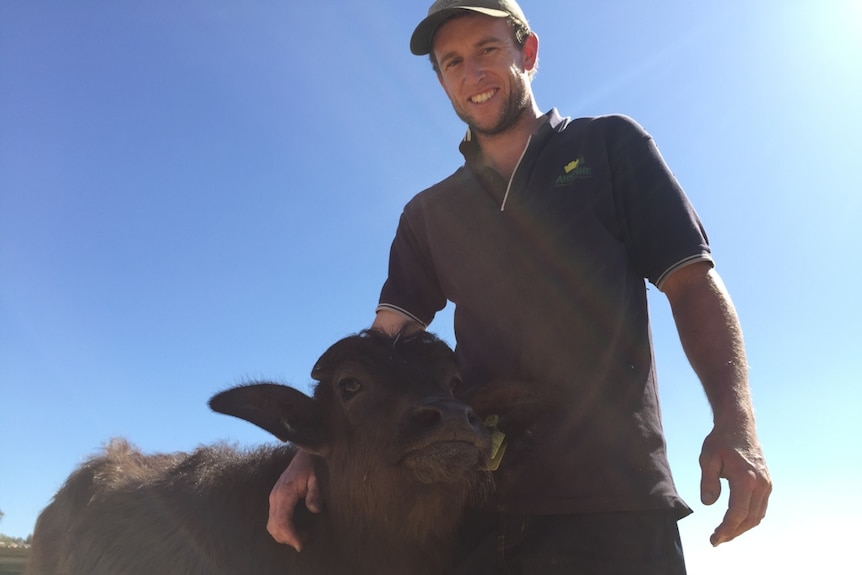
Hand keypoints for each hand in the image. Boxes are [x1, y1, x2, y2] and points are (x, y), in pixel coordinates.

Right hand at [268, 450, 321, 550]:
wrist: (303, 455)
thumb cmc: (311, 467)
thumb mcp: (316, 478)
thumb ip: (315, 494)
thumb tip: (314, 510)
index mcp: (285, 493)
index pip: (282, 521)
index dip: (290, 536)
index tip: (300, 545)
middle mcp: (275, 497)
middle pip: (274, 526)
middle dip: (287, 538)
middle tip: (303, 543)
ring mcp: (273, 498)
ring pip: (271, 525)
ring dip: (283, 535)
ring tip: (301, 536)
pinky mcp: (275, 499)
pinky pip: (273, 519)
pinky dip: (281, 528)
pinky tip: (296, 528)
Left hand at [699, 426, 771, 545]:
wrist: (739, 426)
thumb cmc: (720, 441)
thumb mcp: (707, 458)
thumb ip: (708, 481)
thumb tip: (708, 503)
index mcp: (745, 479)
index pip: (737, 513)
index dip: (725, 530)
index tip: (714, 539)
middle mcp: (760, 484)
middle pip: (749, 519)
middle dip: (732, 533)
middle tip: (716, 540)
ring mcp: (766, 485)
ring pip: (757, 516)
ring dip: (742, 528)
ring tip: (724, 534)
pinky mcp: (767, 483)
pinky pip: (761, 508)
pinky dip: (749, 519)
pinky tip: (736, 522)